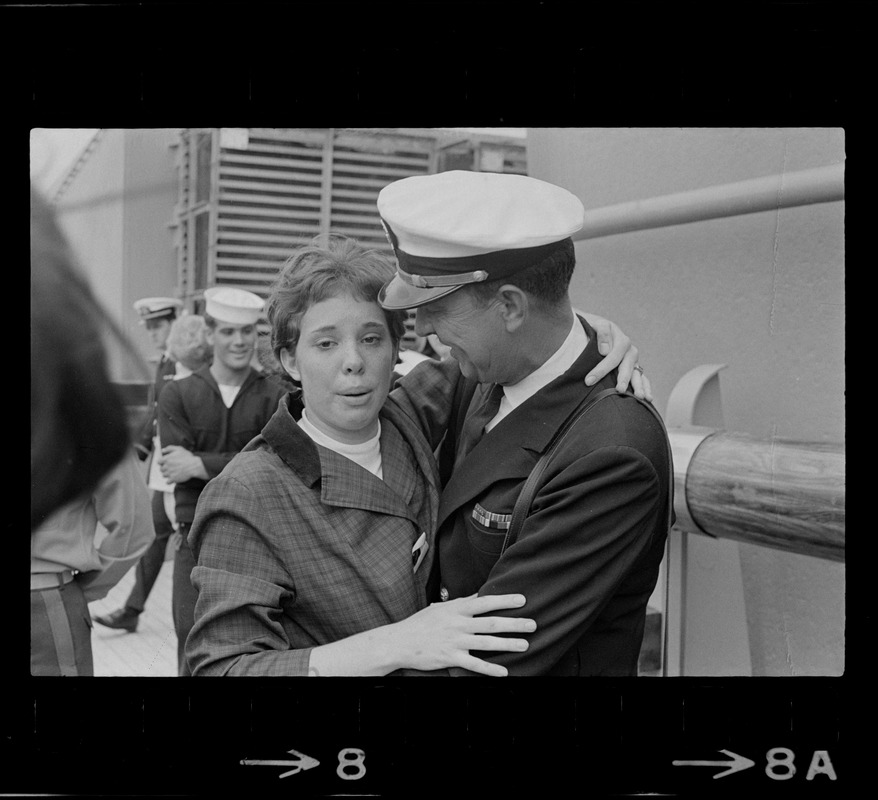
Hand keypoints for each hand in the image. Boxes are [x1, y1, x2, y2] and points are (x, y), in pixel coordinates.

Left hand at [159, 445, 204, 482]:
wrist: (194, 466)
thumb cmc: (187, 457)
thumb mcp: (179, 449)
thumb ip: (169, 448)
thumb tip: (162, 450)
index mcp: (166, 459)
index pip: (159, 462)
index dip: (163, 462)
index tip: (168, 462)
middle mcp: (166, 466)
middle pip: (161, 469)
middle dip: (166, 468)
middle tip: (173, 467)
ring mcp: (169, 473)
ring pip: (164, 475)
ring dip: (168, 474)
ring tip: (175, 472)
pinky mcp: (173, 479)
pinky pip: (167, 482)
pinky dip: (170, 480)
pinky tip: (175, 477)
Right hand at [390, 593, 535, 675]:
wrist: (399, 642)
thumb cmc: (420, 624)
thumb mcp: (440, 609)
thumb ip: (460, 604)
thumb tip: (478, 596)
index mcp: (456, 609)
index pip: (485, 602)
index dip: (504, 600)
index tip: (522, 600)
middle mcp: (457, 624)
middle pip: (491, 622)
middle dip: (514, 623)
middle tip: (533, 623)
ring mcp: (454, 641)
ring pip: (487, 643)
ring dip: (508, 644)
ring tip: (525, 645)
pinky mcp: (450, 658)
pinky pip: (474, 664)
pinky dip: (490, 669)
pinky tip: (504, 672)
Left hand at [582, 313, 652, 401]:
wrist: (597, 329)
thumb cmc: (594, 329)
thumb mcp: (597, 324)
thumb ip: (602, 333)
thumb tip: (605, 351)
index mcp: (622, 341)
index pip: (612, 357)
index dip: (601, 369)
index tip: (589, 380)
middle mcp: (630, 352)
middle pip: (627, 367)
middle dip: (623, 379)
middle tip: (619, 390)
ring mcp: (633, 362)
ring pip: (637, 374)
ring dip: (640, 386)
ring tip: (640, 397)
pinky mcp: (634, 369)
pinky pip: (642, 379)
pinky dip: (645, 388)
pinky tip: (648, 399)